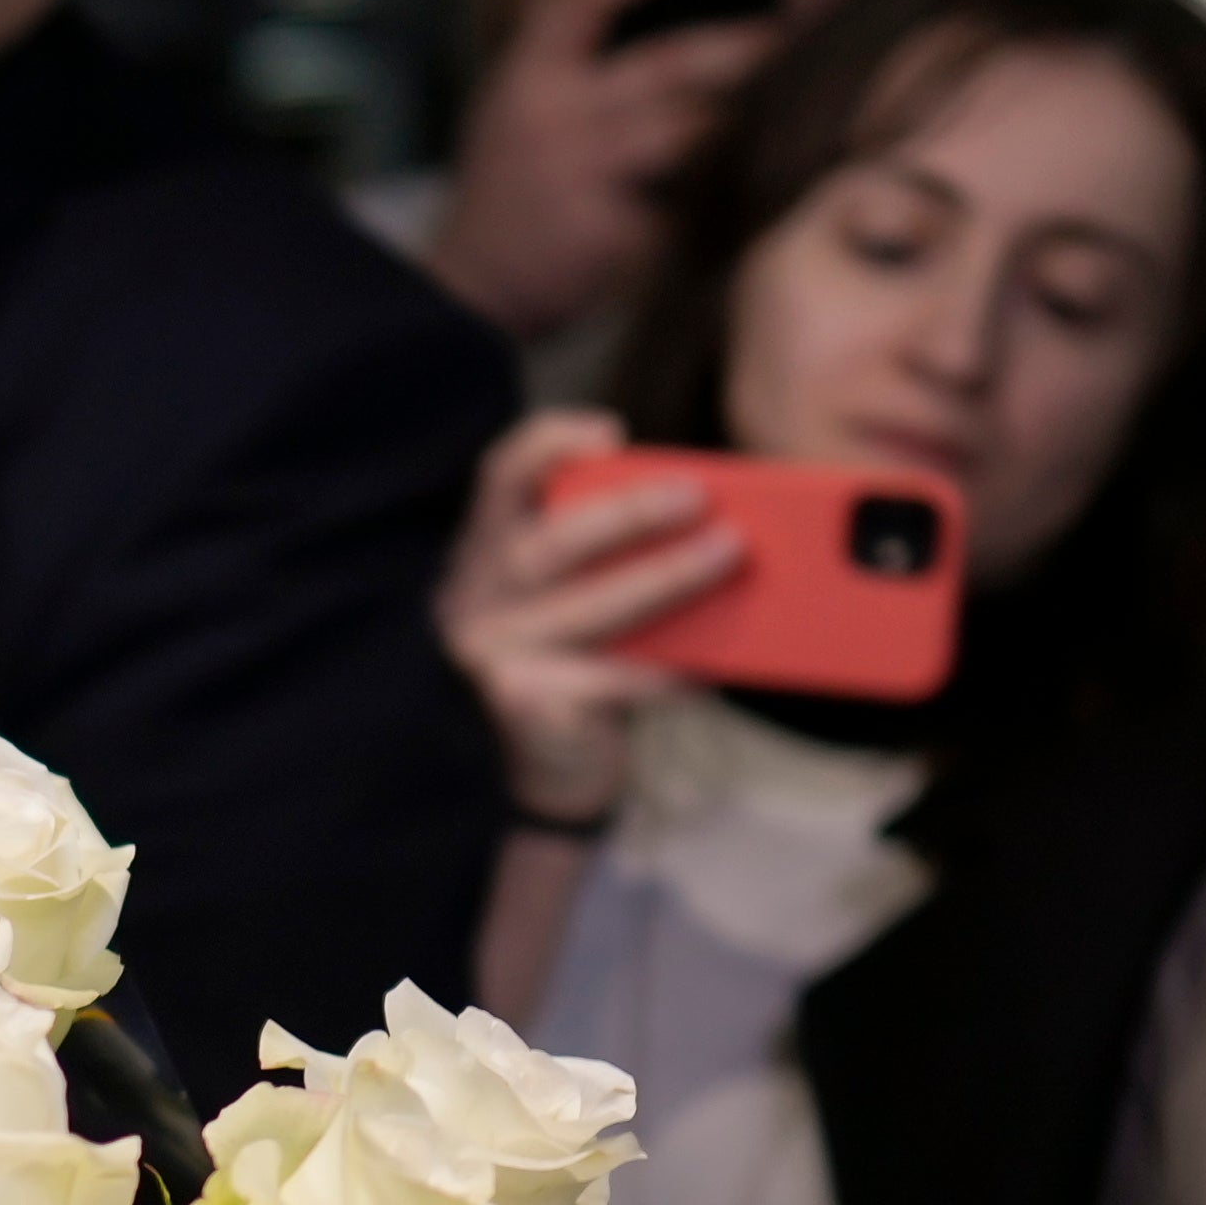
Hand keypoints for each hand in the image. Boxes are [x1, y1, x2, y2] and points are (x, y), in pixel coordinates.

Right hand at [417, 0, 779, 340]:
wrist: (471, 289)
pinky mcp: (612, 234)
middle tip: (794, 36)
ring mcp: (581, 176)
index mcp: (529, 71)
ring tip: (795, 108)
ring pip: (693, 133)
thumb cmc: (514, 189)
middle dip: (745, 46)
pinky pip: (690, 203)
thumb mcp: (521, 109)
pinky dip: (725, 194)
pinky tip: (757, 186)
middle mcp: (552, 114)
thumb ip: (580, 67)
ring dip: (747, 121)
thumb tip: (686, 25)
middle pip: (671, 62)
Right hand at [434, 403, 738, 825]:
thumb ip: (607, 560)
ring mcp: (494, 654)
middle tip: (700, 499)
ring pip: (590, 608)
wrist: (538, 771)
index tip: (612, 433)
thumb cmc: (569, 664)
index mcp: (486, 552)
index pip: (500, 477)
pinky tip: (713, 667)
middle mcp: (476, 597)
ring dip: (668, 577)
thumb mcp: (570, 597)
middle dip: (630, 514)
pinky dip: (668, 671)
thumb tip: (708, 523)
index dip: (549, 445)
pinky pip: (612, 680)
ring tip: (729, 557)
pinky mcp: (525, 706)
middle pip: (549, 543)